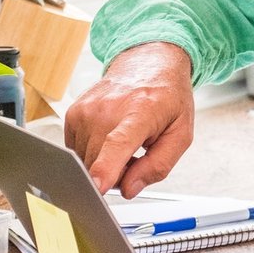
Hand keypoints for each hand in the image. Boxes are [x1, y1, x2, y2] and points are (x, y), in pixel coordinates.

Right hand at [63, 42, 194, 196]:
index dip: (106, 168)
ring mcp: (86, 110)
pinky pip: (77, 150)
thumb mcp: (181, 133)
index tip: (97, 186)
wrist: (149, 63)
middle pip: (98, 163)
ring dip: (104, 163)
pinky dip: (94, 153)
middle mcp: (107, 109)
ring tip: (126, 143)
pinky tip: (110, 137)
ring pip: (85, 160)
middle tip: (138, 157)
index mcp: (140, 112)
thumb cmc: (168, 98)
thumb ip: (159, 165)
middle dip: (116, 175)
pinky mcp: (72, 114)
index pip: (118, 143)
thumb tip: (130, 189)